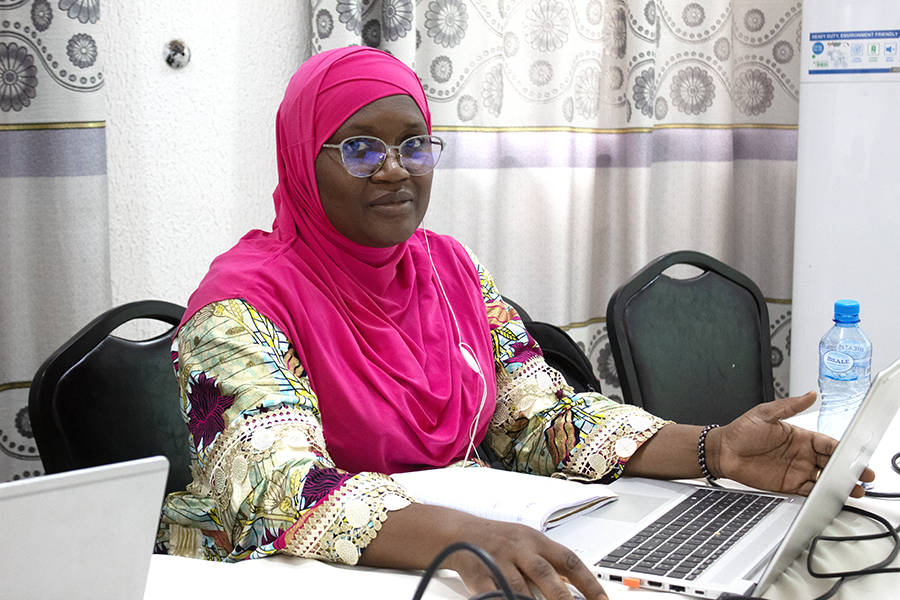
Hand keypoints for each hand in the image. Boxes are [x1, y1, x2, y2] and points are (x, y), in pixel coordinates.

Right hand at [442, 517, 607, 599]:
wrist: (459, 532)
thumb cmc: (500, 541)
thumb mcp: (529, 545)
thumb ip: (552, 566)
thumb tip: (581, 589)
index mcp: (537, 541)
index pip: (569, 561)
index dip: (588, 583)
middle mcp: (520, 548)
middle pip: (545, 573)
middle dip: (562, 598)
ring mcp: (498, 560)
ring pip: (518, 587)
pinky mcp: (477, 573)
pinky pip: (491, 592)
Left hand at [707, 391, 874, 497]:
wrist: (722, 452)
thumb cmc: (740, 431)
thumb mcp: (765, 414)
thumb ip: (789, 406)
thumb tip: (810, 395)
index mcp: (800, 436)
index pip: (828, 443)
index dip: (843, 449)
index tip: (855, 454)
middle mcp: (801, 454)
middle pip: (832, 463)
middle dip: (848, 469)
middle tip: (864, 475)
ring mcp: (796, 470)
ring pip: (824, 479)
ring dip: (839, 485)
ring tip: (856, 490)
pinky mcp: (788, 485)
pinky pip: (809, 491)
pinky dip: (821, 495)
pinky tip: (832, 497)